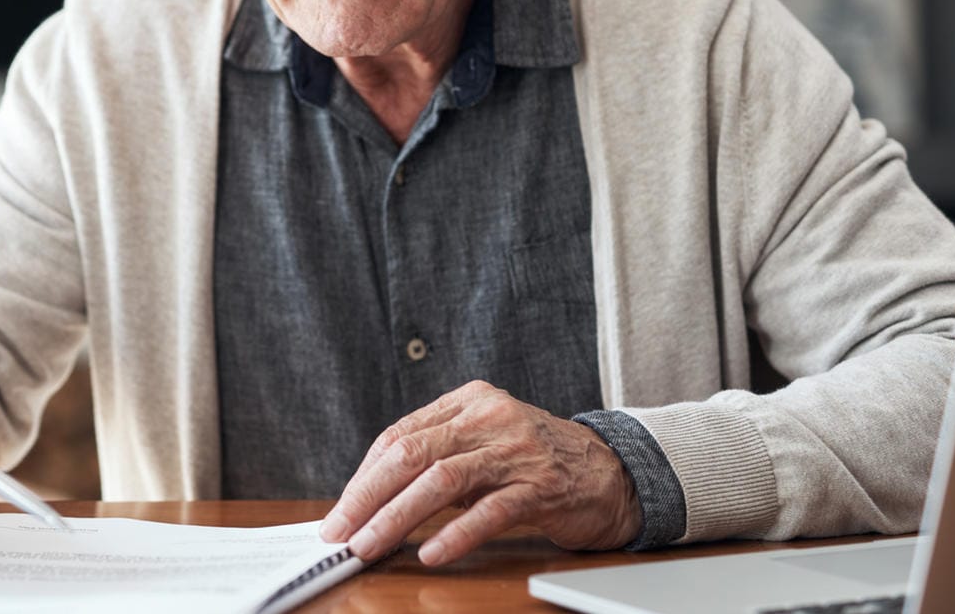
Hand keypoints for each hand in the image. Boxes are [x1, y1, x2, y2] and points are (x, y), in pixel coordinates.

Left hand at [319, 380, 640, 564]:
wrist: (614, 472)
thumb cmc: (537, 461)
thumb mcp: (484, 443)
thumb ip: (437, 457)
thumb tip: (372, 497)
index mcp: (468, 401)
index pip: (399, 435)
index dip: (363, 476)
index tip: (340, 511)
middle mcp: (489, 417)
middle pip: (411, 453)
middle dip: (367, 496)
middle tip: (340, 532)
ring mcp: (516, 450)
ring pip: (441, 480)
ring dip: (396, 517)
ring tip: (370, 546)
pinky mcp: (542, 487)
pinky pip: (490, 511)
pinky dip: (455, 533)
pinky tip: (431, 552)